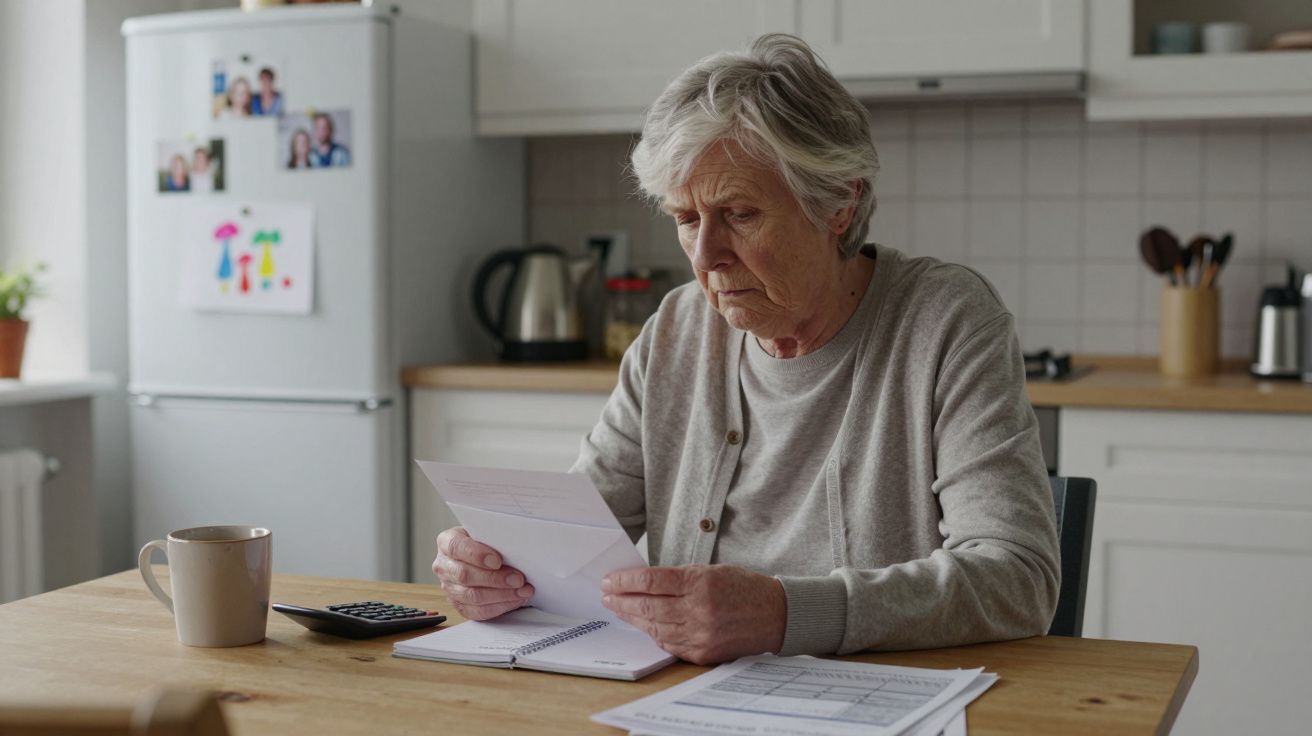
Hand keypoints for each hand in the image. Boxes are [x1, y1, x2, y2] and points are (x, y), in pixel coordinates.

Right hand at [432, 527, 533, 620]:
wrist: (482, 557)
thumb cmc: (486, 542)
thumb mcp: (486, 533)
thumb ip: (493, 537)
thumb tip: (514, 546)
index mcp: (446, 542)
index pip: (456, 547)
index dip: (477, 554)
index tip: (497, 560)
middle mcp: (444, 565)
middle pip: (464, 575)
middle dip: (495, 578)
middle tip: (518, 578)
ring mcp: (450, 588)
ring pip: (472, 596)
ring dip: (501, 595)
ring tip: (522, 590)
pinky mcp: (460, 605)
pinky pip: (478, 611)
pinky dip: (500, 606)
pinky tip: (515, 600)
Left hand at [601, 564, 785, 664]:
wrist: (776, 615)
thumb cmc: (743, 588)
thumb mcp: (711, 571)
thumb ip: (679, 578)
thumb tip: (643, 583)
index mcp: (700, 583)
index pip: (650, 581)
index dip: (625, 580)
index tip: (610, 580)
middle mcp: (698, 610)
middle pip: (647, 605)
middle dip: (621, 600)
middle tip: (607, 596)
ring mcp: (700, 634)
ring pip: (654, 627)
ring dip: (632, 618)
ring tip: (620, 609)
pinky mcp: (703, 653)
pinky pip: (669, 644)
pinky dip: (653, 633)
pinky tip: (644, 625)